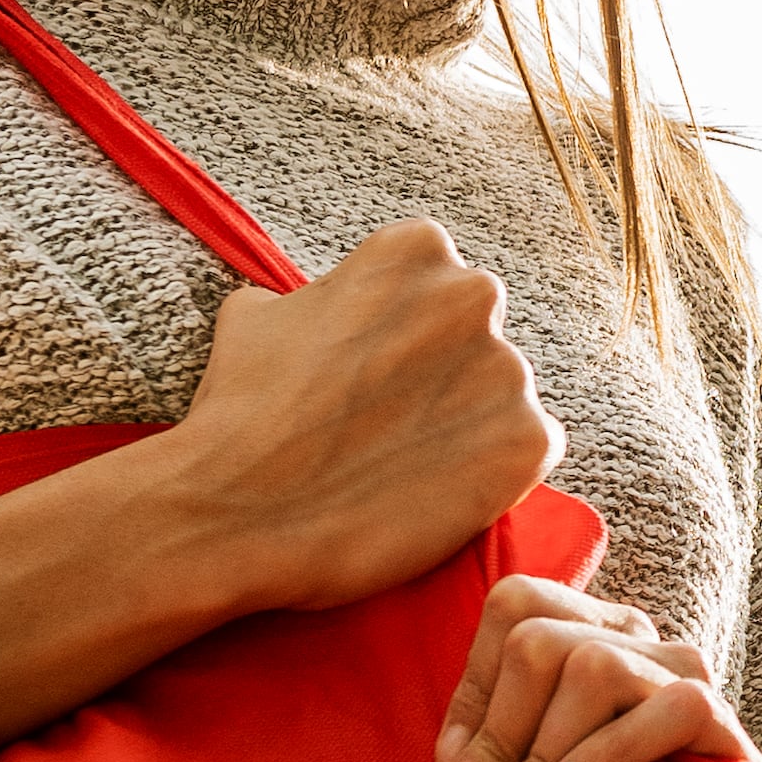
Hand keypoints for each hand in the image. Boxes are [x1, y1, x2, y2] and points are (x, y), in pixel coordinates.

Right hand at [169, 222, 556, 612]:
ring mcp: (508, 369)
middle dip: (444, 375)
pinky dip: (493, 475)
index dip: (403, 335)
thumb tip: (328, 305)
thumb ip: (321, 296)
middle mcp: (473, 294)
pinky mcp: (527, 443)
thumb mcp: (259, 313)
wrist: (234, 511)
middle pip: (476, 336)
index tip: (372, 374)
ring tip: (404, 466)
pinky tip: (436, 493)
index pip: (434, 283)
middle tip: (390, 425)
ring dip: (467, 427)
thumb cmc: (239, 412)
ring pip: (503, 396)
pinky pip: (528, 452)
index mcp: (414, 250)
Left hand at [424, 579, 756, 761]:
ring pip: (591, 666)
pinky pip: (661, 713)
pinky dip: (603, 758)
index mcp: (585, 627)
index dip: (474, 688)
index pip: (515, 607)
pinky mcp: (716, 714)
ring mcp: (679, 668)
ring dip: (538, 756)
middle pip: (539, 639)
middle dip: (495, 735)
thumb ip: (501, 754)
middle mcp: (632, 633)